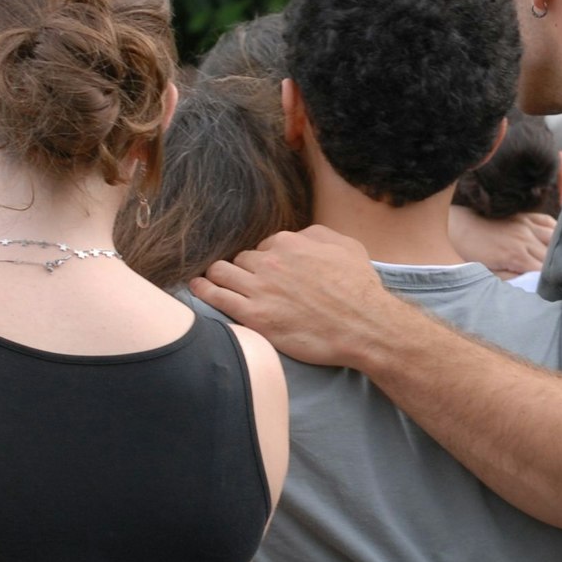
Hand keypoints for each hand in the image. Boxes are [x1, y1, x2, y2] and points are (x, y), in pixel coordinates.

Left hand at [192, 226, 403, 368]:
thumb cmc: (360, 290)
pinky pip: (215, 296)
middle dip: (243, 268)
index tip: (269, 271)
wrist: (364, 326)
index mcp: (292, 243)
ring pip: (221, 272)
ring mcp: (260, 288)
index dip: (266, 259)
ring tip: (215, 281)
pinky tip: (197, 287)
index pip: (265, 245)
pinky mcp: (254, 315)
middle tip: (248, 282)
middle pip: (242, 258)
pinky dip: (203, 290)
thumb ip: (319, 235)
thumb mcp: (348, 247)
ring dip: (218, 275)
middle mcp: (271, 261)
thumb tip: (299, 236)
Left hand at [449, 205, 553, 276]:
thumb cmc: (468, 249)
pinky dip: (556, 230)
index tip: (554, 290)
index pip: (543, 273)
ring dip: (561, 250)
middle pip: (552, 257)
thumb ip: (507, 280)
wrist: (457, 220)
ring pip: (555, 238)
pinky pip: (548, 221)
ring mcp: (527, 225)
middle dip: (558, 269)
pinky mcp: (525, 216)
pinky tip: (558, 238)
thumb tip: (527, 286)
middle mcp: (526, 239)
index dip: (550, 283)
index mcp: (516, 256)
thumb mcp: (484, 271)